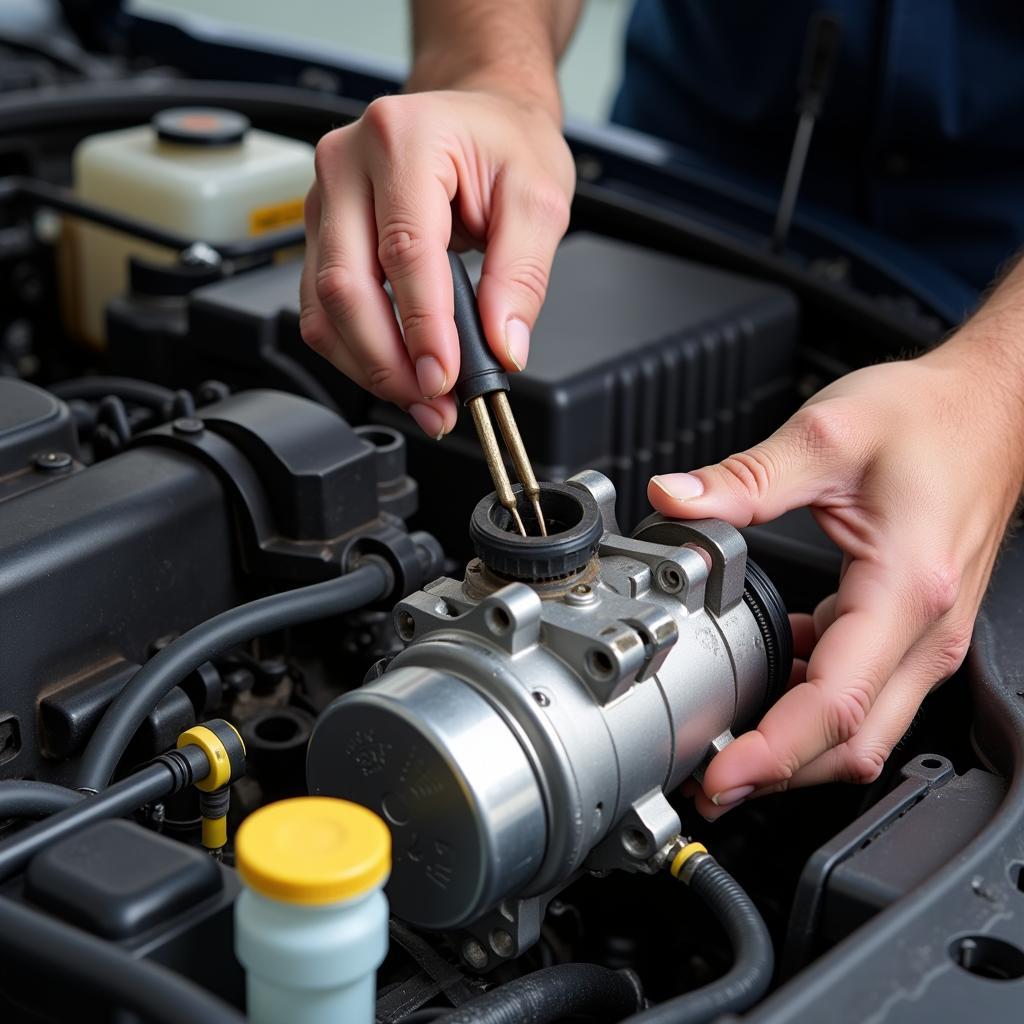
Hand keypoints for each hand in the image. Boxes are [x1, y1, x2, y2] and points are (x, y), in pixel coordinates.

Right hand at [299, 87, 574, 436]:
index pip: (404, 251)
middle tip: (435, 404)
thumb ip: (523, 276)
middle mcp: (346, 165)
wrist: (475, 117)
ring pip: (323, 308)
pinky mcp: (319, 235)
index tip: (446, 378)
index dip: (423, 326)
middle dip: (389, 362)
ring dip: (370, 367)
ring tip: (423, 401)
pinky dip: (358, 353)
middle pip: (346, 286)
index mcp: (402, 139)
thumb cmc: (503, 143)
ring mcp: (324, 201)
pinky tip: (398, 374)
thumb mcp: (539, 199)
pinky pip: (322, 309)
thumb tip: (502, 345)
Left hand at [649, 339, 1023, 818]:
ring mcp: (928, 637)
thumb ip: (743, 479)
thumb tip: (673, 501)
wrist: (991, 409)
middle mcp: (927, 630)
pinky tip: (773, 682)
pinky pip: (866, 694)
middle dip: (779, 774)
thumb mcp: (827, 436)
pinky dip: (816, 708)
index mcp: (905, 588)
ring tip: (729, 744)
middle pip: (853, 742)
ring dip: (797, 749)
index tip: (721, 776)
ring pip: (864, 729)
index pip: (835, 704)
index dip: (772, 752)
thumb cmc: (931, 420)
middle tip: (710, 783)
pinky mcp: (916, 630)